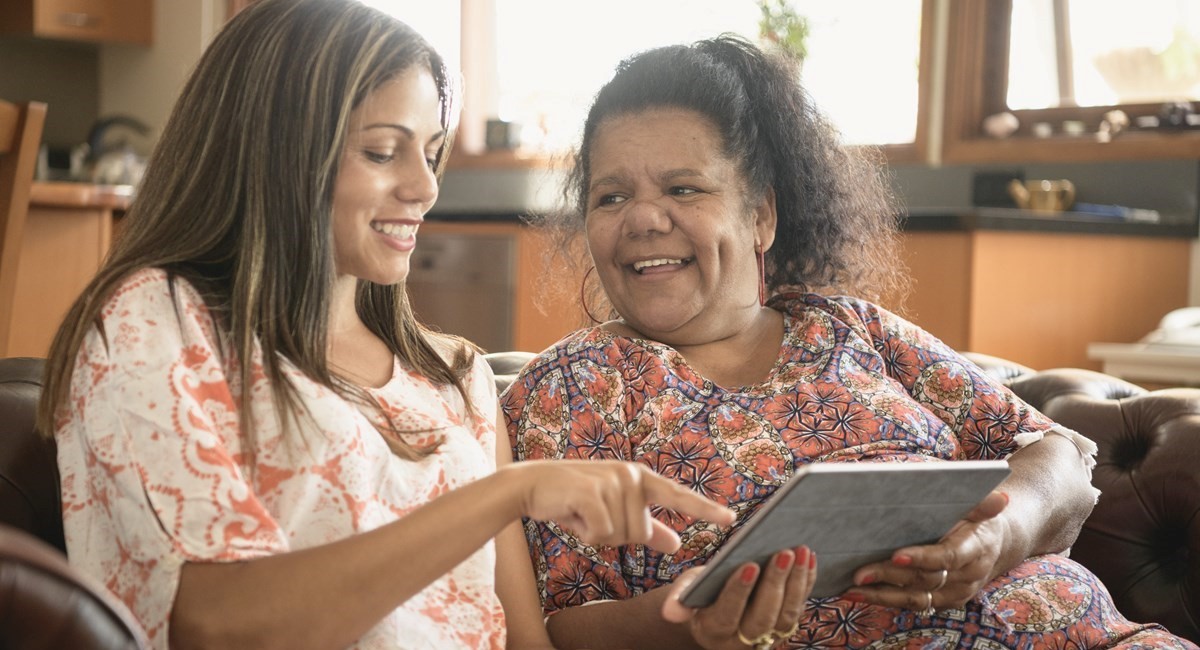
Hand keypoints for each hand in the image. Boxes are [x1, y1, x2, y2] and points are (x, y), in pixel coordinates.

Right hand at [505, 460, 735, 552]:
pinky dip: (584, 533)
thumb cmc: (576, 500)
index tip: (731, 519)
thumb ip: (647, 527)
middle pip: (640, 533)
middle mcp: (631, 476)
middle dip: (614, 536)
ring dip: (597, 534)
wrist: (533, 485)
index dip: (705, 510)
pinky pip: (600, 534)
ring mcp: (612, 481)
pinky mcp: (592, 492)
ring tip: (582, 513)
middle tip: (592, 516)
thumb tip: (676, 544)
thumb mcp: (614, 513)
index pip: (678, 497)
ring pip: (619, 536)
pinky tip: (573, 514)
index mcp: (641, 479)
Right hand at [661, 547, 815, 648]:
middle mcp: (740, 642)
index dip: (739, 591)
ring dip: (797, 583)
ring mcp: (765, 638)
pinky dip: (806, 584)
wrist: (715, 609)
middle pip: (762, 617)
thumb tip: (670, 613)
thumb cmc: (700, 592)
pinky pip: (798, 609)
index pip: (727, 614)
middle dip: (775, 584)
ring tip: (801, 551)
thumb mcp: (685, 591)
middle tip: (784, 552)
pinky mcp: (783, 628)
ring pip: (785, 616)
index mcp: (712, 632)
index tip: (750, 565)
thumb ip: (680, 599)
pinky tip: (809, 559)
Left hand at [843, 490, 1008, 611]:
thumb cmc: (977, 517)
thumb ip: (983, 501)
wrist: (995, 544)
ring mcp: (954, 593)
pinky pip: (912, 605)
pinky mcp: (941, 602)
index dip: (923, 557)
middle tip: (860, 573)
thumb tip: (1000, 497)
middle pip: (926, 580)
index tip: (896, 554)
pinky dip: (884, 600)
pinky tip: (858, 594)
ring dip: (882, 595)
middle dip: (890, 576)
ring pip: (917, 599)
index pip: (948, 556)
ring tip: (853, 588)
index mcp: (977, 548)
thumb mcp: (981, 505)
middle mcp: (967, 576)